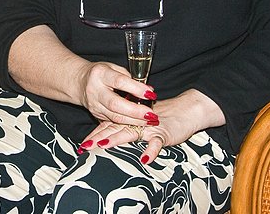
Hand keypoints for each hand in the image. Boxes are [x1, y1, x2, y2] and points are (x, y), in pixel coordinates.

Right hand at [77, 61, 157, 132]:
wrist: (80, 82)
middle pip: (116, 104)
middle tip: (152, 115)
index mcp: (100, 74)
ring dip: (135, 121)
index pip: (120, 82)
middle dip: (136, 112)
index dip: (136, 89)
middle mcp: (95, 90)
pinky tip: (139, 123)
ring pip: (115, 117)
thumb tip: (148, 90)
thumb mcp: (113, 67)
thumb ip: (129, 77)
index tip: (151, 94)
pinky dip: (128, 123)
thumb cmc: (101, 73)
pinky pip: (113, 121)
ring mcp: (94, 105)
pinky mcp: (96, 115)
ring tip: (150, 121)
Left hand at [81, 89, 224, 164]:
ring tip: (103, 145)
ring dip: (116, 139)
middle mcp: (136, 122)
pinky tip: (144, 159)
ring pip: (130, 133)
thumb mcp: (142, 123)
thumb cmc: (163, 118)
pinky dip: (151, 151)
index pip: (109, 126)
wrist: (186, 110)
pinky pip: (156, 143)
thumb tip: (109, 137)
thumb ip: (128, 127)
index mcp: (130, 119)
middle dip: (99, 138)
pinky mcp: (163, 133)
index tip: (83, 144)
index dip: (96, 134)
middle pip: (114, 129)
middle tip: (85, 146)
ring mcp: (149, 128)